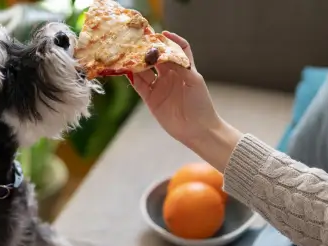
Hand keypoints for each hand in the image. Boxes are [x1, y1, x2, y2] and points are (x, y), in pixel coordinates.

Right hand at [129, 32, 241, 169]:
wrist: (197, 129)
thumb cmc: (201, 104)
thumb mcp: (194, 82)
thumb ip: (181, 67)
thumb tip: (166, 54)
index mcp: (183, 68)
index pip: (176, 48)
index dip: (171, 40)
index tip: (161, 34)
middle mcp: (169, 75)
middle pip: (156, 58)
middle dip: (148, 50)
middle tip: (138, 42)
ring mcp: (159, 86)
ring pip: (145, 70)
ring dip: (137, 63)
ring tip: (128, 54)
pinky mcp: (151, 98)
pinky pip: (139, 85)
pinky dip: (132, 78)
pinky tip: (126, 70)